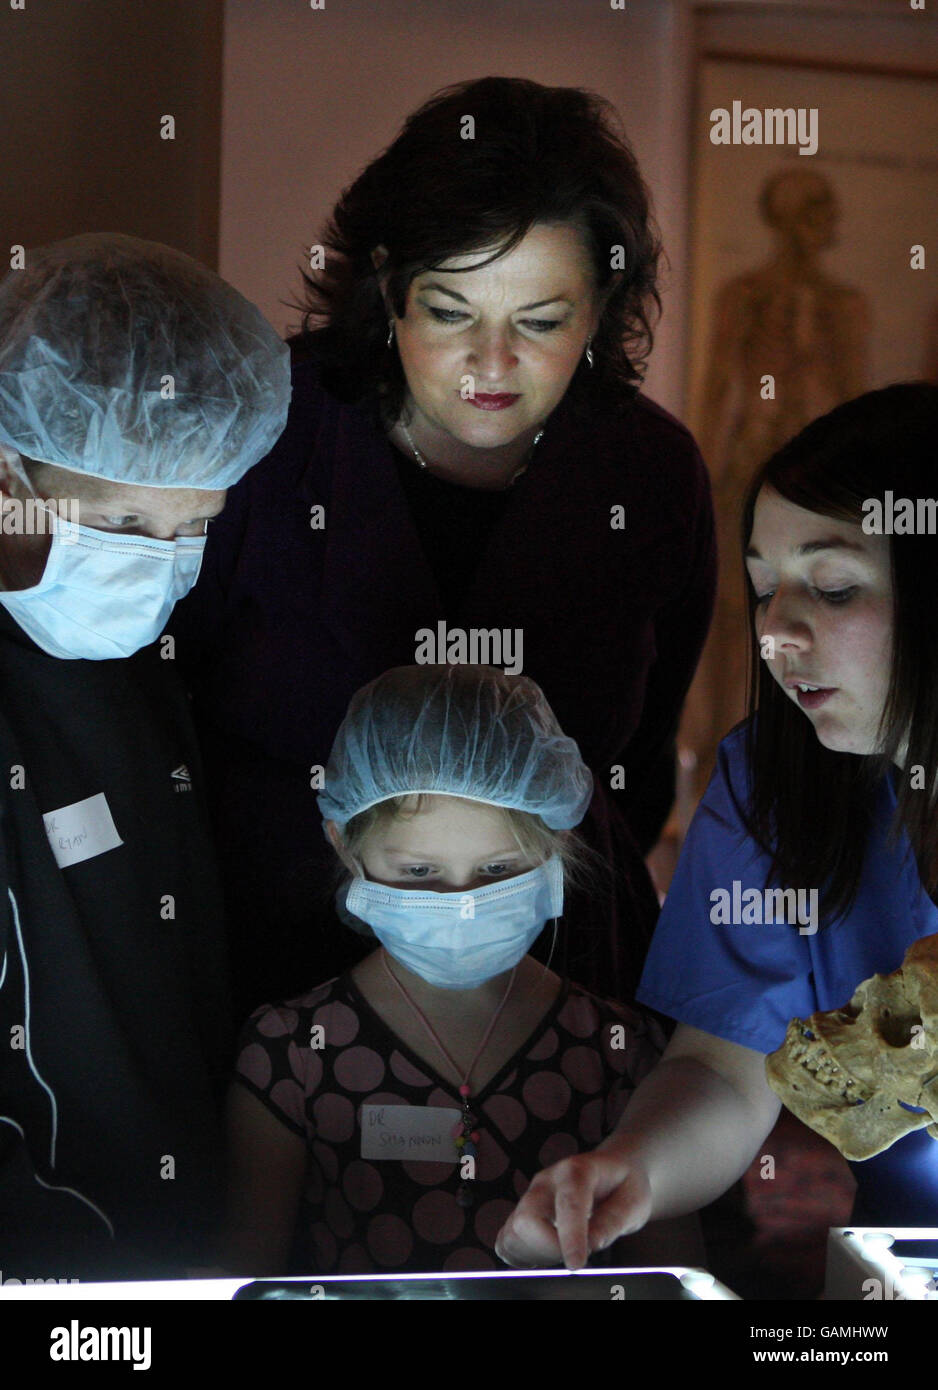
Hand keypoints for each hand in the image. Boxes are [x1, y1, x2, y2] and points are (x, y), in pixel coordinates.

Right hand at [495, 1147, 652, 1269]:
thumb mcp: (634, 1201)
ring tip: (564, 1253)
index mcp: (577, 1171)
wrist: (613, 1170)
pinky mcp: (523, 1211)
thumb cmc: (624, 1185)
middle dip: (548, 1249)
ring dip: (535, 1254)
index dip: (570, 1237)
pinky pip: (507, 1240)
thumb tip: (593, 1243)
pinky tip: (546, 1255)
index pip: (568, 1203)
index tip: (576, 1264)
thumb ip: (614, 1221)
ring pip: (513, 1233)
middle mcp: (547, 1181)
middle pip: (526, 1218)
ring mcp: (531, 1196)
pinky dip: (522, 1256)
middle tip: (576, 1257)